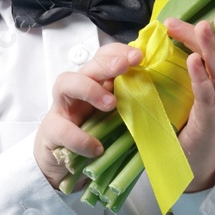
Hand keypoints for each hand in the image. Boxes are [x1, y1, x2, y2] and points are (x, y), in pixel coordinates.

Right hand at [34, 41, 142, 188]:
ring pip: (66, 83)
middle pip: (88, 65)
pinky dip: (80, 138)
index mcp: (96, 83)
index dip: (119, 51)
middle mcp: (77, 89)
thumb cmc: (94, 136)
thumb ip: (131, 105)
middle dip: (107, 63)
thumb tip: (163, 97)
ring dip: (89, 89)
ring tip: (110, 104)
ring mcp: (62, 108)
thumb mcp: (116, 118)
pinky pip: (62, 129)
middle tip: (125, 66)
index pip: (104, 56)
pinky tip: (96, 147)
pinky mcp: (51, 130)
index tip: (139, 56)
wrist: (62, 163)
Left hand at [161, 13, 214, 192]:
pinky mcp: (209, 129)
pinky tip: (191, 64)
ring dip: (212, 53)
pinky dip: (201, 81)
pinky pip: (208, 102)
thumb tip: (175, 28)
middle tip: (208, 21)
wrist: (197, 168)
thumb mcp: (205, 91)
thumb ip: (198, 64)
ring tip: (200, 31)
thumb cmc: (198, 123)